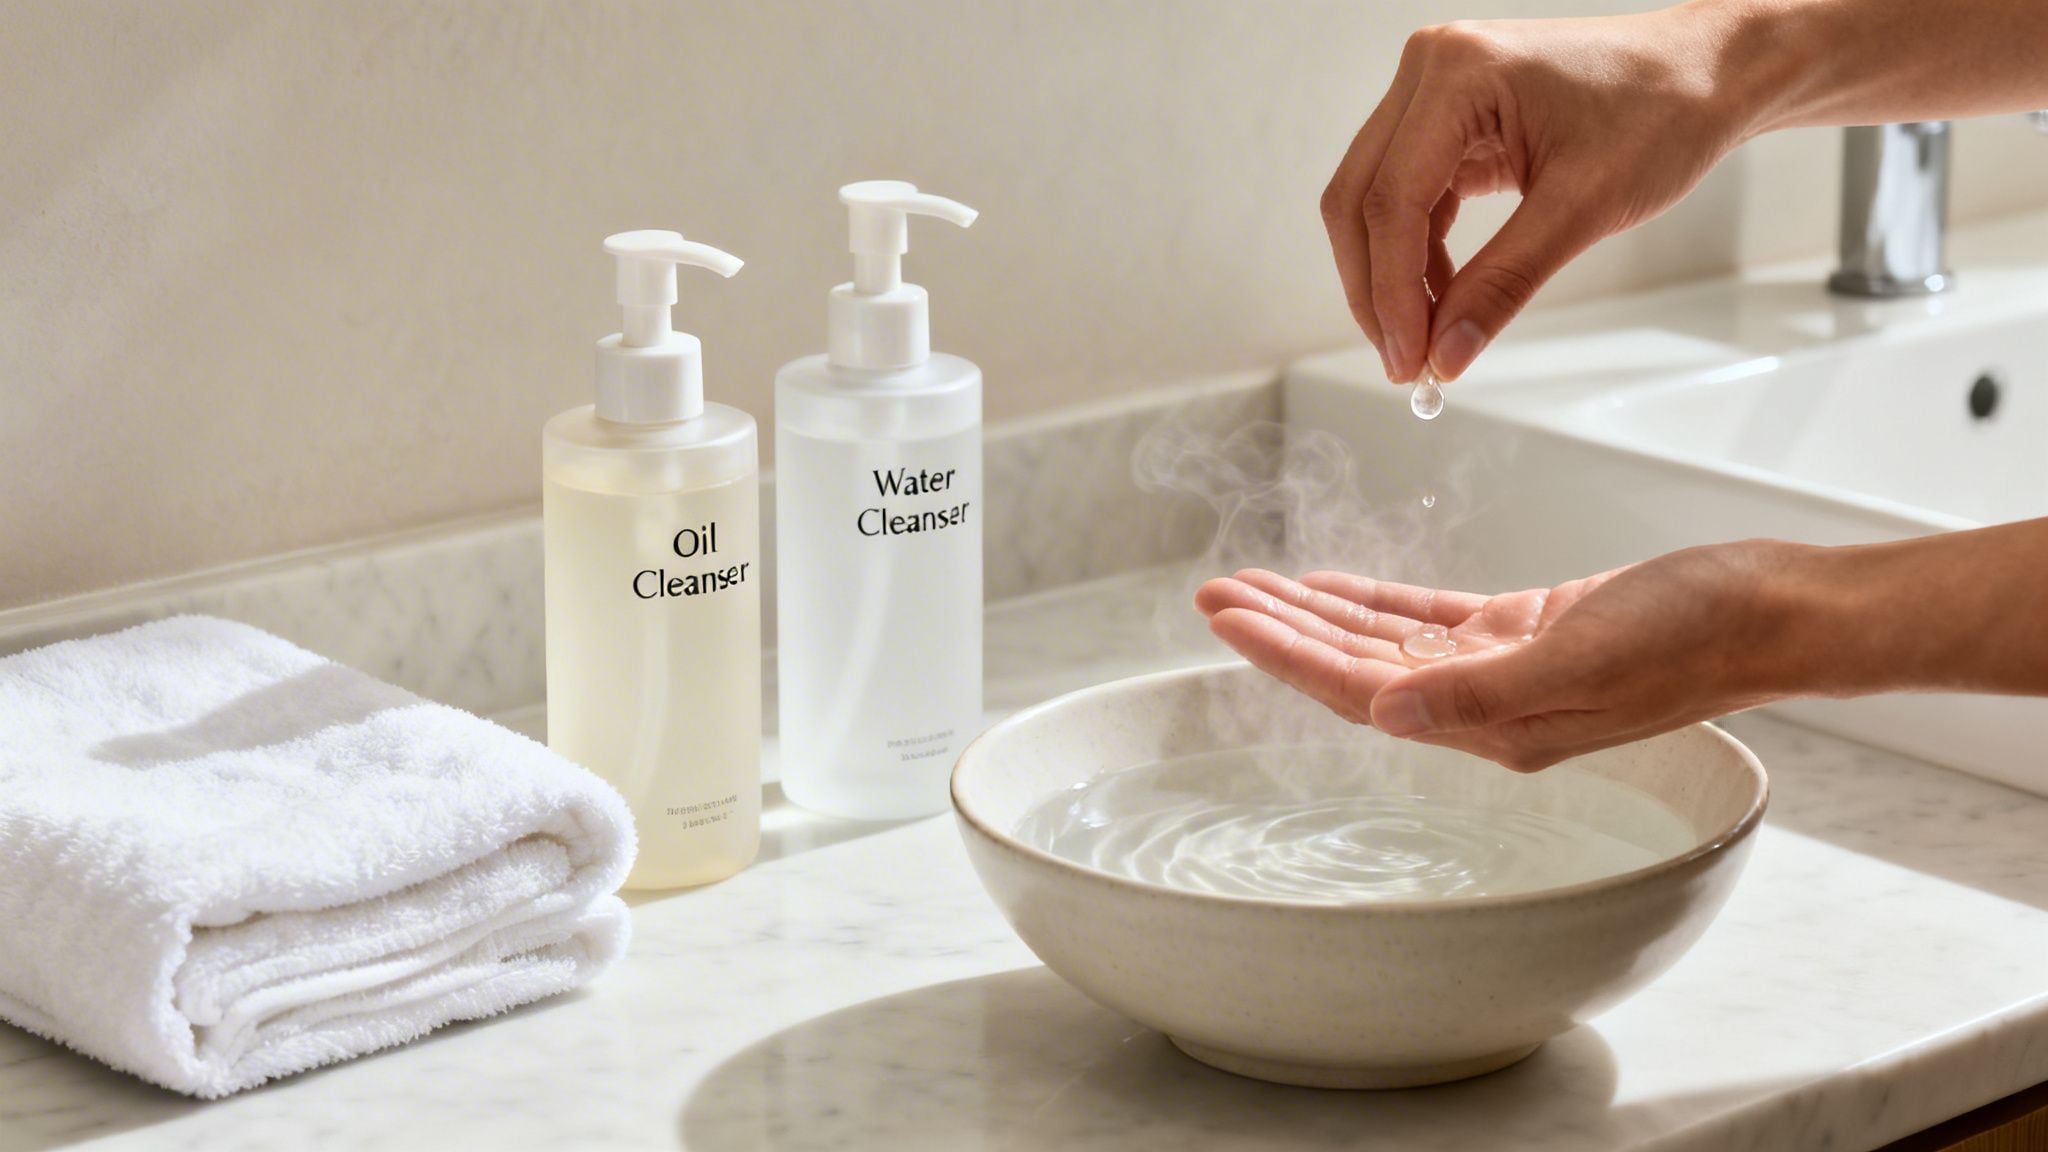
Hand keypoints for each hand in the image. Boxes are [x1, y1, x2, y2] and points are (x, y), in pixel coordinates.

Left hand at [1194, 542, 1806, 771]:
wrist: (1773, 612)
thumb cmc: (1694, 638)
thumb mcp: (1582, 660)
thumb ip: (1480, 694)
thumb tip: (1386, 712)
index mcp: (1493, 724)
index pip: (1361, 690)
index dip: (1287, 653)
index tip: (1226, 616)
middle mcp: (1489, 704)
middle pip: (1358, 666)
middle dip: (1281, 630)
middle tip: (1213, 592)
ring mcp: (1509, 667)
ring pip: (1387, 639)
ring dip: (1318, 612)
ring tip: (1252, 584)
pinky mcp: (1532, 630)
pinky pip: (1433, 616)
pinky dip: (1381, 599)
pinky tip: (1334, 585)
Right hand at [1324, 8, 1745, 383]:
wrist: (1704, 72)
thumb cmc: (1661, 112)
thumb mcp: (1583, 207)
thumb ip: (1503, 283)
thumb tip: (1445, 355)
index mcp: (1459, 74)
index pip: (1392, 201)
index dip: (1391, 293)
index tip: (1409, 358)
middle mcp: (1430, 70)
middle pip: (1361, 199)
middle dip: (1375, 290)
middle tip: (1404, 361)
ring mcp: (1433, 91)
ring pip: (1373, 201)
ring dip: (1390, 276)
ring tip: (1425, 339)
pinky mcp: (1446, 117)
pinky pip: (1407, 194)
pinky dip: (1417, 253)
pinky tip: (1442, 296)